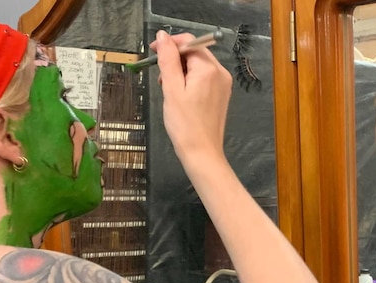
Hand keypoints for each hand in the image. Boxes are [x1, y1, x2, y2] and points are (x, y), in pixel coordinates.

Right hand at [150, 31, 232, 161]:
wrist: (202, 153)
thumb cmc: (185, 125)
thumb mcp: (171, 89)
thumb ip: (167, 60)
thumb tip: (163, 36)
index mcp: (208, 69)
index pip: (189, 42)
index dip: (169, 44)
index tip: (152, 52)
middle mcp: (220, 72)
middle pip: (194, 52)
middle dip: (174, 59)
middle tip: (160, 77)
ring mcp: (223, 83)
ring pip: (198, 65)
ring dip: (180, 70)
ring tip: (169, 89)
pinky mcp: (221, 94)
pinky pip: (203, 77)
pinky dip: (189, 80)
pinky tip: (180, 95)